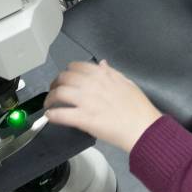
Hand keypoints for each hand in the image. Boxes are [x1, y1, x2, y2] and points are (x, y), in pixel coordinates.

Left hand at [44, 60, 163, 151]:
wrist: (142, 128)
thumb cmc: (138, 107)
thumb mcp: (127, 82)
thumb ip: (111, 72)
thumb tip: (102, 64)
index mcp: (102, 75)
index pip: (76, 66)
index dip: (67, 72)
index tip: (65, 78)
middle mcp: (91, 84)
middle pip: (64, 78)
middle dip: (55, 84)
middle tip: (54, 91)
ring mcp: (86, 101)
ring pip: (59, 93)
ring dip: (50, 98)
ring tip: (49, 104)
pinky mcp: (83, 118)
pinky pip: (61, 114)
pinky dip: (52, 114)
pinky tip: (50, 116)